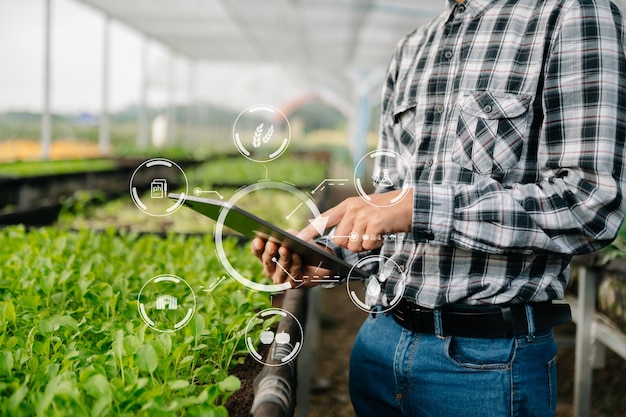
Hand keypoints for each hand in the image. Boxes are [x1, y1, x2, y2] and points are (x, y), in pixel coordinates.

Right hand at [251, 232, 334, 287]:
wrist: (317, 261)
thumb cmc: (301, 247)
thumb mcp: (294, 237)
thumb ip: (287, 235)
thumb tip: (282, 236)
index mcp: (266, 256)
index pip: (257, 251)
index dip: (257, 246)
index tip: (259, 239)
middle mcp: (269, 268)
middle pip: (267, 260)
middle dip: (269, 252)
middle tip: (271, 244)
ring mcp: (279, 278)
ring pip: (280, 268)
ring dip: (283, 258)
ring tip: (285, 249)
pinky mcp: (290, 284)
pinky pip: (292, 274)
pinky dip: (295, 264)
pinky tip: (296, 256)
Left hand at [298, 188, 413, 251]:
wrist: (410, 204)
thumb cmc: (387, 210)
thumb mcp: (364, 209)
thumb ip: (349, 220)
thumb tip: (337, 239)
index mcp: (347, 205)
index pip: (323, 219)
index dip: (309, 231)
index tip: (297, 240)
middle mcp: (352, 209)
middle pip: (338, 239)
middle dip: (351, 244)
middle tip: (365, 235)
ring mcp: (363, 215)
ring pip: (352, 245)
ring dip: (364, 245)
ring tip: (375, 233)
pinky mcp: (375, 223)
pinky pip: (367, 244)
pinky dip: (375, 244)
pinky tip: (382, 234)